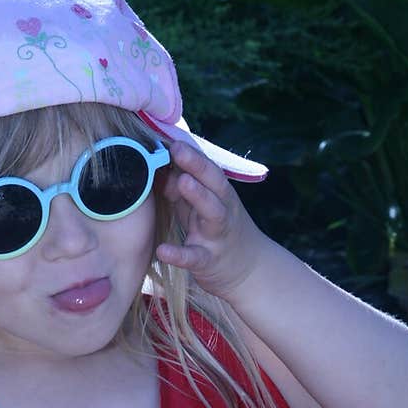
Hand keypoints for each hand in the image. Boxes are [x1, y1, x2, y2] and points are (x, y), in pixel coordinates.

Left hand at [155, 138, 265, 300]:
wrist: (250, 271)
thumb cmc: (217, 231)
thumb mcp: (200, 207)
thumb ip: (180, 188)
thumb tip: (158, 169)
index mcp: (220, 194)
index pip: (208, 168)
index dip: (192, 152)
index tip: (173, 137)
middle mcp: (223, 210)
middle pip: (214, 183)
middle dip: (197, 165)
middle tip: (177, 149)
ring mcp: (217, 235)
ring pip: (212, 212)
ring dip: (198, 196)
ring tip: (181, 182)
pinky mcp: (209, 261)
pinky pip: (194, 257)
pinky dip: (179, 254)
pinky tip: (162, 251)